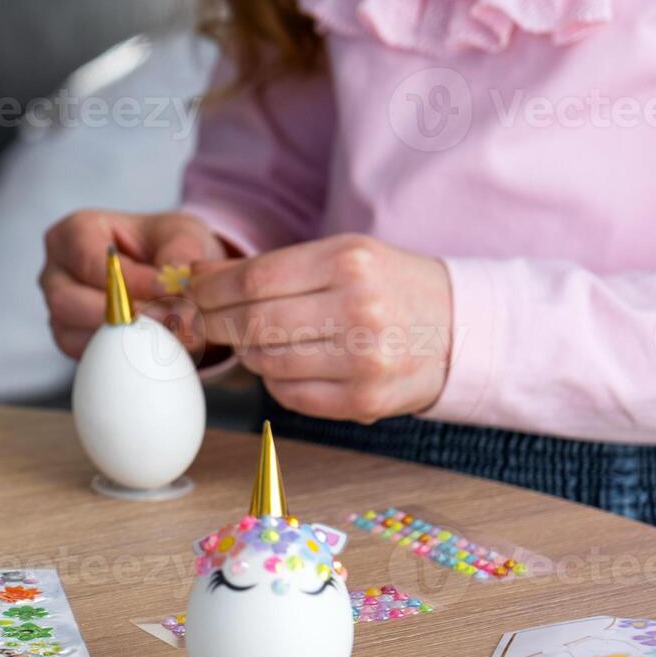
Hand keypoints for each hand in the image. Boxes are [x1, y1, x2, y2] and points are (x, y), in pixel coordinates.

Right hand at [41, 210, 226, 357]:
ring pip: (70, 333)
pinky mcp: (70, 339)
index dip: (128, 279)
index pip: (88, 260)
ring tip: (164, 330)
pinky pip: (83, 354)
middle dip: (119, 313)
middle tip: (166, 316)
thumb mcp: (181, 234)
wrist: (164, 271)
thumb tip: (176, 282)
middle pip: (65, 301)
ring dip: (120, 337)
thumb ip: (181, 252)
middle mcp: (56, 272)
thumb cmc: (163, 245)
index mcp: (74, 233)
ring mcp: (58, 310)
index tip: (167, 290)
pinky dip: (118, 352)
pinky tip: (150, 342)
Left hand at [189, 234, 452, 422]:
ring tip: (254, 339)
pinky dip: (274, 381)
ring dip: (247, 353)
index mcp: (349, 261)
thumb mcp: (338, 256)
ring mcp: (365, 359)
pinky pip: (290, 396)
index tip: (195, 293)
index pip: (255, 279)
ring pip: (268, 362)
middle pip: (255, 323)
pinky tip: (284, 365)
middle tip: (205, 320)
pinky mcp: (366, 400)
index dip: (212, 290)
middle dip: (216, 323)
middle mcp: (360, 308)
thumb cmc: (387, 286)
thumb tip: (196, 276)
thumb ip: (269, 267)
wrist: (460, 328)